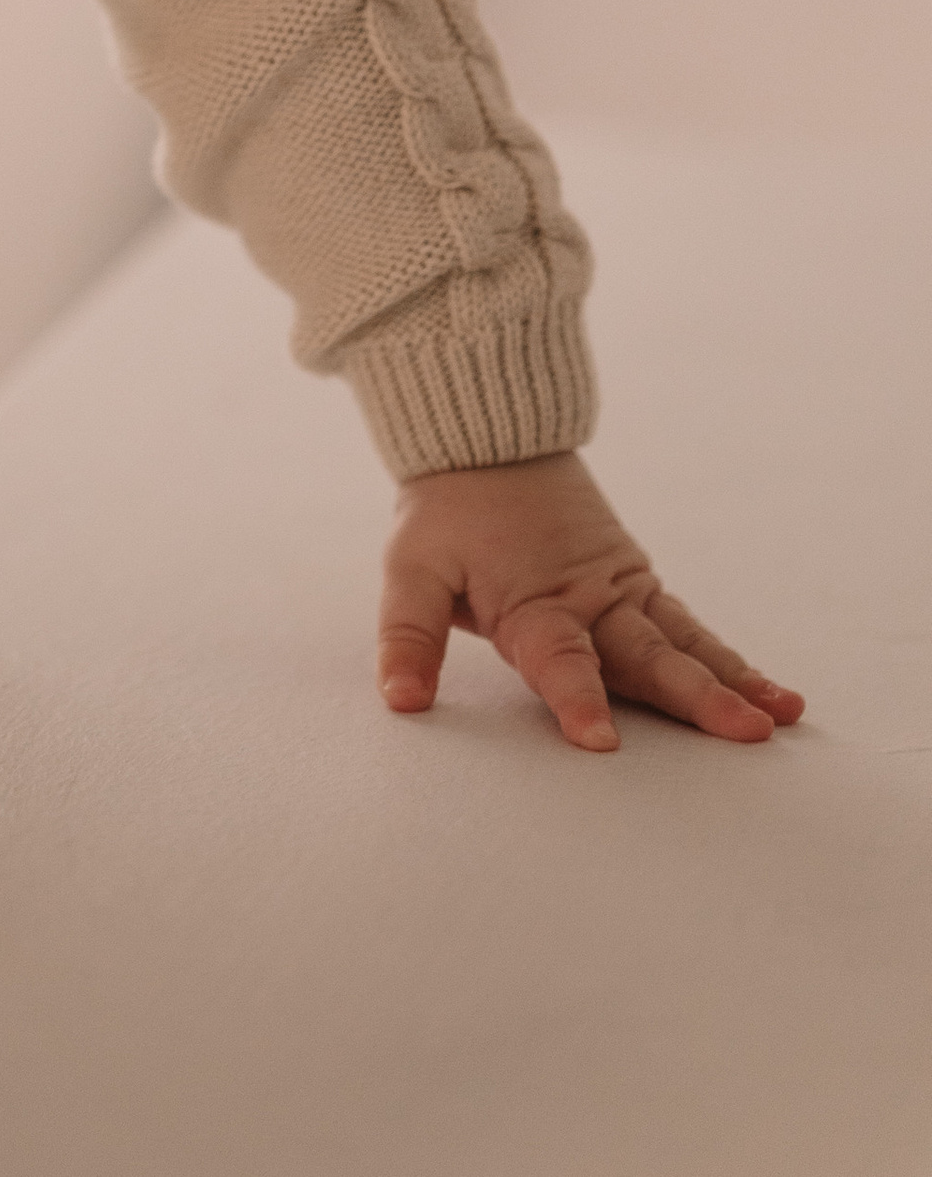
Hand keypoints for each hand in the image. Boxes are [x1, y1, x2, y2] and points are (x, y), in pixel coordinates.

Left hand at [378, 452, 802, 752]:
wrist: (487, 437)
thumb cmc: (449, 510)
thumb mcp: (412, 568)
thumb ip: (410, 637)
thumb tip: (400, 700)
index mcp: (533, 602)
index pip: (558, 658)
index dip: (575, 697)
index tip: (599, 741)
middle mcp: (590, 600)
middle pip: (646, 656)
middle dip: (695, 697)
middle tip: (742, 733)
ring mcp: (623, 590)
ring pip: (683, 642)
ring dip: (731, 681)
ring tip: (777, 719)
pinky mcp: (639, 584)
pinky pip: (689, 627)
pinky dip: (729, 659)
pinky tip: (771, 694)